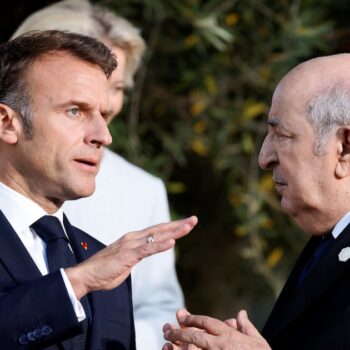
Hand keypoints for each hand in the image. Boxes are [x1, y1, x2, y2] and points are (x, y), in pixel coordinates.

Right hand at [66, 216, 197, 297]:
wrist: (85, 276)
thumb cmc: (104, 271)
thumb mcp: (125, 261)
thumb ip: (136, 255)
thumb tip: (144, 253)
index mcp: (133, 239)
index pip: (156, 231)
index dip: (172, 227)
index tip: (185, 224)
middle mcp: (133, 238)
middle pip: (160, 229)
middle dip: (178, 224)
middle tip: (194, 219)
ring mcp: (130, 245)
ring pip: (157, 235)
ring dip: (175, 231)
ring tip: (189, 226)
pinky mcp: (128, 254)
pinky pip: (147, 249)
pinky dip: (161, 244)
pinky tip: (172, 241)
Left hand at [163, 309, 270, 349]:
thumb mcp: (258, 342)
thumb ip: (246, 327)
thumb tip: (241, 313)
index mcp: (229, 336)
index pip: (207, 322)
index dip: (193, 318)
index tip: (181, 315)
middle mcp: (220, 345)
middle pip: (195, 335)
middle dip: (179, 331)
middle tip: (167, 329)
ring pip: (192, 349)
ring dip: (177, 345)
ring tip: (166, 342)